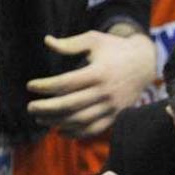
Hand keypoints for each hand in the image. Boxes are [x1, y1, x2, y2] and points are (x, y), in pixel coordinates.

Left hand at [27, 31, 155, 138]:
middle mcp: (105, 92)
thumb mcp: (94, 40)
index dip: (45, 86)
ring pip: (80, 120)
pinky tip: (59, 130)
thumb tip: (47, 41)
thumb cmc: (115, 49)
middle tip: (30, 108)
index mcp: (98, 73)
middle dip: (46, 108)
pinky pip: (93, 130)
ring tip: (41, 119)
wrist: (144, 64)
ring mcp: (111, 107)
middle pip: (70, 105)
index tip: (30, 86)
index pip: (65, 83)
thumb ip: (70, 44)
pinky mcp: (115, 116)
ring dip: (57, 122)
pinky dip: (75, 134)